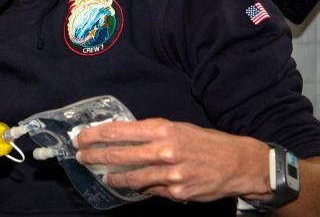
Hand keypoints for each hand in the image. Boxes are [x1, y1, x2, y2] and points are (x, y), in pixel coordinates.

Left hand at [73, 118, 268, 202]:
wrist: (239, 163)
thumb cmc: (208, 143)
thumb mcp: (179, 128)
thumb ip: (153, 135)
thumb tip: (126, 139)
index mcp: (163, 129)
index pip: (120, 131)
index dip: (96, 135)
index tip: (82, 137)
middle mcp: (164, 150)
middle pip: (119, 154)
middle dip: (95, 156)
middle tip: (81, 157)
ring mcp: (170, 174)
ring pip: (132, 178)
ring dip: (115, 178)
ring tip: (105, 177)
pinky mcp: (177, 192)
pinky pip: (151, 191)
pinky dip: (142, 188)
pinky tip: (135, 186)